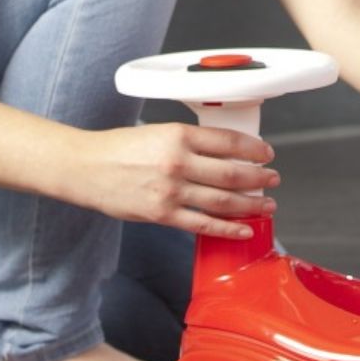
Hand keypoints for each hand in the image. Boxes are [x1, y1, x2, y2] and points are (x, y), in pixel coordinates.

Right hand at [77, 123, 279, 239]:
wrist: (86, 168)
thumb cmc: (119, 148)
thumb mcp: (158, 131)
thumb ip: (188, 142)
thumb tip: (223, 152)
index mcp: (178, 135)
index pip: (228, 141)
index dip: (253, 148)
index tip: (266, 153)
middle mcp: (177, 162)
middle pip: (232, 172)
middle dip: (259, 177)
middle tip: (273, 179)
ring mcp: (171, 191)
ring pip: (223, 200)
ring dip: (251, 203)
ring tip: (267, 204)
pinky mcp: (163, 214)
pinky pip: (203, 224)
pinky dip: (228, 229)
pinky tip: (244, 229)